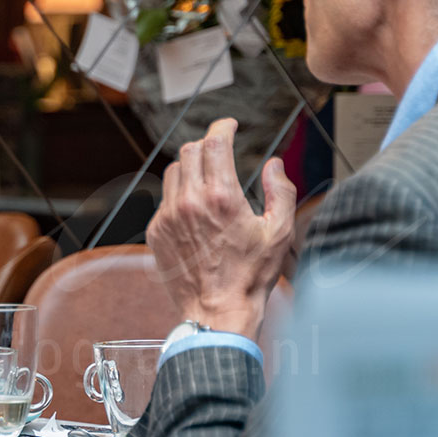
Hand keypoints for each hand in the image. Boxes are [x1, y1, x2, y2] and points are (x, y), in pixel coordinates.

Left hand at [145, 117, 295, 337]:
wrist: (218, 312)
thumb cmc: (251, 275)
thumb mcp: (279, 232)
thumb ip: (281, 191)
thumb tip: (275, 164)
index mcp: (222, 197)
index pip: (215, 142)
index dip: (222, 126)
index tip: (229, 124)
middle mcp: (190, 202)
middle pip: (190, 151)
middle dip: (207, 145)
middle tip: (221, 152)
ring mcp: (169, 217)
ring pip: (174, 172)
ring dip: (191, 168)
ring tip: (208, 180)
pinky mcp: (156, 232)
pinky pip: (164, 200)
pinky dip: (179, 195)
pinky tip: (196, 211)